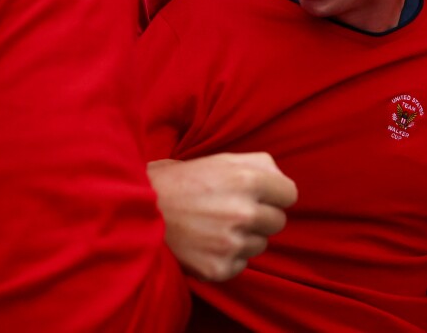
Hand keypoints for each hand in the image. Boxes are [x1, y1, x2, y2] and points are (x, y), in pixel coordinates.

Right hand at [147, 152, 297, 281]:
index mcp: (247, 179)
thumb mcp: (219, 159)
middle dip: (259, 216)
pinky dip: (227, 257)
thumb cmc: (179, 181)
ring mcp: (232, 243)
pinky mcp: (220, 268)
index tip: (260, 195)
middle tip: (231, 210)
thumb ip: (257, 164)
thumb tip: (281, 180)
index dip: (274, 194)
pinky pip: (241, 264)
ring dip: (244, 237)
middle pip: (277, 221)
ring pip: (260, 245)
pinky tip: (205, 243)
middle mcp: (244, 212)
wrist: (136, 212)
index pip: (290, 194)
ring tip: (214, 226)